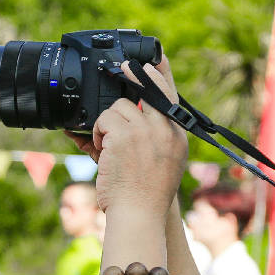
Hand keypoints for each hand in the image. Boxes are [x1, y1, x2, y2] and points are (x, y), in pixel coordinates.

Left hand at [89, 57, 188, 218]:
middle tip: (121, 66)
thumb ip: (152, 139)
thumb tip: (133, 115)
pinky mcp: (125, 133)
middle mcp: (166, 129)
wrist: (139, 215)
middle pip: (145, 91)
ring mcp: (146, 129)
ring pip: (119, 107)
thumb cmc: (145, 197)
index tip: (156, 59)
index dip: (161, 75)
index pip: (171, 96)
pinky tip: (102, 152)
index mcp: (177, 137)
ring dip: (107, 125)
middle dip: (131, 80)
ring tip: (107, 148)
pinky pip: (104, 119)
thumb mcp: (160, 165)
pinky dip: (98, 134)